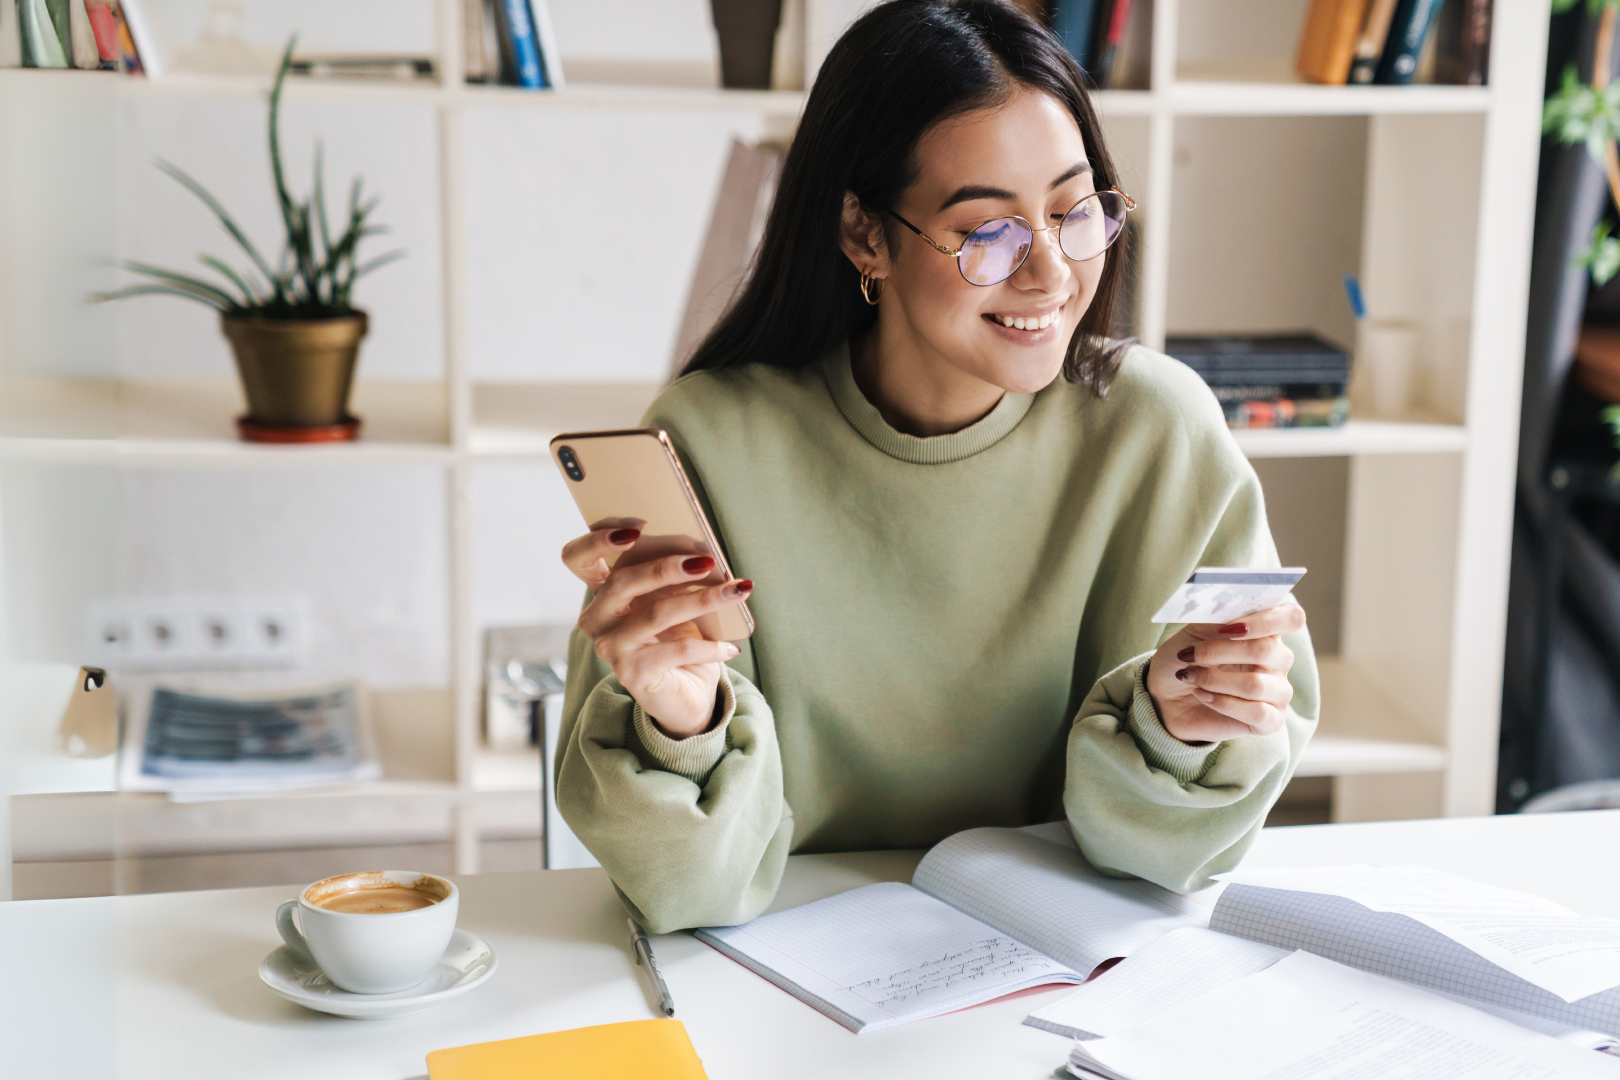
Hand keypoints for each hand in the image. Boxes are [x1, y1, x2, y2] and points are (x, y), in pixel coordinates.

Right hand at [562, 523, 752, 738]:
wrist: (686, 696)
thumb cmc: (678, 639)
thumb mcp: (673, 601)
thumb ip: (673, 576)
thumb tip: (704, 552)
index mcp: (602, 593)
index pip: (577, 558)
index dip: (597, 539)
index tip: (636, 527)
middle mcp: (597, 619)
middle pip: (622, 581)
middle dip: (667, 566)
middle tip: (707, 560)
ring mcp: (611, 648)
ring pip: (656, 613)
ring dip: (703, 599)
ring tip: (736, 591)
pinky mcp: (631, 674)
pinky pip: (676, 651)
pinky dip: (708, 646)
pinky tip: (730, 647)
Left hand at [1145, 602, 1305, 743]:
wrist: (1166, 697)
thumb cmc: (1185, 659)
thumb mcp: (1193, 632)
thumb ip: (1215, 617)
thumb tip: (1227, 605)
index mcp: (1267, 631)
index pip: (1291, 617)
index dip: (1265, 619)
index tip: (1228, 627)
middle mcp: (1279, 660)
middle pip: (1265, 650)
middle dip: (1220, 652)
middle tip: (1189, 655)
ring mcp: (1278, 692)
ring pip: (1256, 685)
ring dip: (1214, 680)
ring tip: (1191, 677)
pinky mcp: (1271, 721)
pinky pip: (1257, 713)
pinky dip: (1223, 703)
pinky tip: (1203, 696)